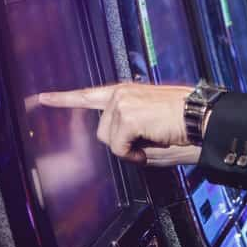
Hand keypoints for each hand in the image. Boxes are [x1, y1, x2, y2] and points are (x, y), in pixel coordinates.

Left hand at [38, 83, 197, 166]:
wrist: (204, 118)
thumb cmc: (186, 126)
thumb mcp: (152, 126)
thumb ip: (129, 130)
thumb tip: (120, 142)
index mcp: (129, 93)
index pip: (91, 95)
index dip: (65, 98)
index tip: (42, 98)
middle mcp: (122, 93)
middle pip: (103, 132)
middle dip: (122, 144)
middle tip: (150, 140)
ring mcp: (123, 102)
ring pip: (110, 141)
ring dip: (130, 148)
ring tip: (155, 139)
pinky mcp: (127, 115)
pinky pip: (120, 148)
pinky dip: (135, 154)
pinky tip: (153, 143)